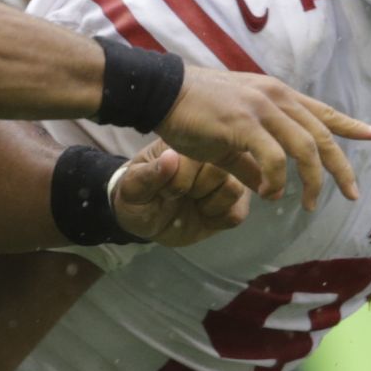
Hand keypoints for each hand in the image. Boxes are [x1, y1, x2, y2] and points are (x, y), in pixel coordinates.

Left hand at [110, 138, 251, 244]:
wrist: (144, 223)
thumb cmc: (137, 199)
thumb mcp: (132, 190)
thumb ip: (148, 175)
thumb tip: (171, 157)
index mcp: (184, 147)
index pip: (198, 157)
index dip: (180, 180)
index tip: (163, 191)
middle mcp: (210, 159)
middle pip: (221, 171)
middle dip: (196, 192)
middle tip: (178, 197)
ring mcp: (224, 181)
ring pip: (234, 189)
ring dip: (209, 205)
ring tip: (193, 205)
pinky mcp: (233, 204)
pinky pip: (238, 213)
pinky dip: (218, 221)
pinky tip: (203, 217)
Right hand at [155, 68, 370, 210]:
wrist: (164, 93)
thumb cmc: (195, 113)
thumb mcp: (232, 136)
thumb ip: (253, 159)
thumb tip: (269, 184)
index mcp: (277, 96)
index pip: (322, 112)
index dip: (350, 126)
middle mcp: (276, 98)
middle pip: (321, 135)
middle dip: (340, 168)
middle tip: (351, 193)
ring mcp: (261, 109)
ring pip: (304, 148)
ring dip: (311, 181)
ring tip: (307, 204)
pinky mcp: (243, 123)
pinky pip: (272, 158)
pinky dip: (276, 180)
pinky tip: (269, 194)